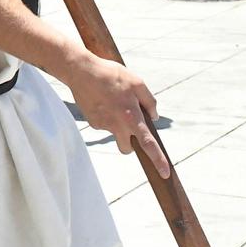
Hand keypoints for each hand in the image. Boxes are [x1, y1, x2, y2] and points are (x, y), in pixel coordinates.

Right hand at [68, 55, 167, 177]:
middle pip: (128, 148)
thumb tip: (154, 117)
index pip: (148, 143)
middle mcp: (117, 125)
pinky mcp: (92, 123)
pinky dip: (107, 117)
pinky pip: (105, 125)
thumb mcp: (137, 82)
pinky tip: (103, 102)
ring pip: (115, 135)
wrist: (81, 71)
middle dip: (131, 143)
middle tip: (131, 125)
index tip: (165, 174)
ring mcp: (103, 126)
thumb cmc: (112, 75)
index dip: (158, 159)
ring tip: (113, 104)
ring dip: (118, 127)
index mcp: (131, 116)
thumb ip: (149, 101)